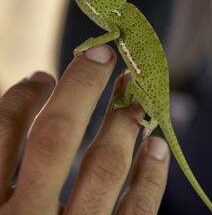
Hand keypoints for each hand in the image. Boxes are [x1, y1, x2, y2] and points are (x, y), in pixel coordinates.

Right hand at [0, 45, 168, 214]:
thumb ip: (5, 151)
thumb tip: (36, 84)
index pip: (3, 130)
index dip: (23, 96)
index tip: (42, 76)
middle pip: (55, 138)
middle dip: (80, 87)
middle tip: (102, 53)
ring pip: (102, 168)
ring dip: (121, 121)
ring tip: (132, 88)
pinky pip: (137, 212)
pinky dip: (151, 175)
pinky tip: (156, 145)